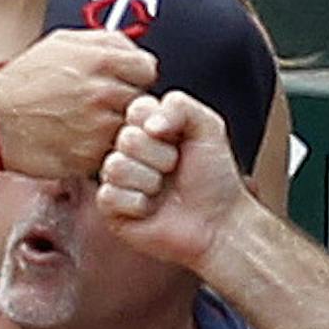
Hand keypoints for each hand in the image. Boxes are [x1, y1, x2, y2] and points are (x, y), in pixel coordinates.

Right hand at [0, 30, 156, 180]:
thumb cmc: (26, 79)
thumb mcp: (63, 43)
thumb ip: (106, 40)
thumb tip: (134, 48)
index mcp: (101, 60)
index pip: (148, 69)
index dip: (135, 75)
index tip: (122, 81)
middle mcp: (103, 93)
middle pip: (142, 101)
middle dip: (126, 103)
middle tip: (102, 105)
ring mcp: (98, 128)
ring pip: (131, 130)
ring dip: (117, 129)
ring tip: (90, 124)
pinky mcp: (90, 157)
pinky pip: (113, 153)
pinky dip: (102, 150)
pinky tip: (81, 140)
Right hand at [98, 91, 249, 271]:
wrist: (219, 222)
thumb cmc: (214, 177)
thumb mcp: (208, 127)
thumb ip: (180, 105)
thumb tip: (148, 125)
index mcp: (146, 127)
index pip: (137, 108)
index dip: (162, 125)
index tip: (180, 141)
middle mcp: (128, 151)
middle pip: (127, 138)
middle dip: (161, 157)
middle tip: (174, 170)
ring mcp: (117, 179)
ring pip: (116, 166)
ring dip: (149, 181)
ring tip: (163, 191)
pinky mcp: (111, 209)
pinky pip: (109, 195)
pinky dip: (136, 204)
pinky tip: (150, 211)